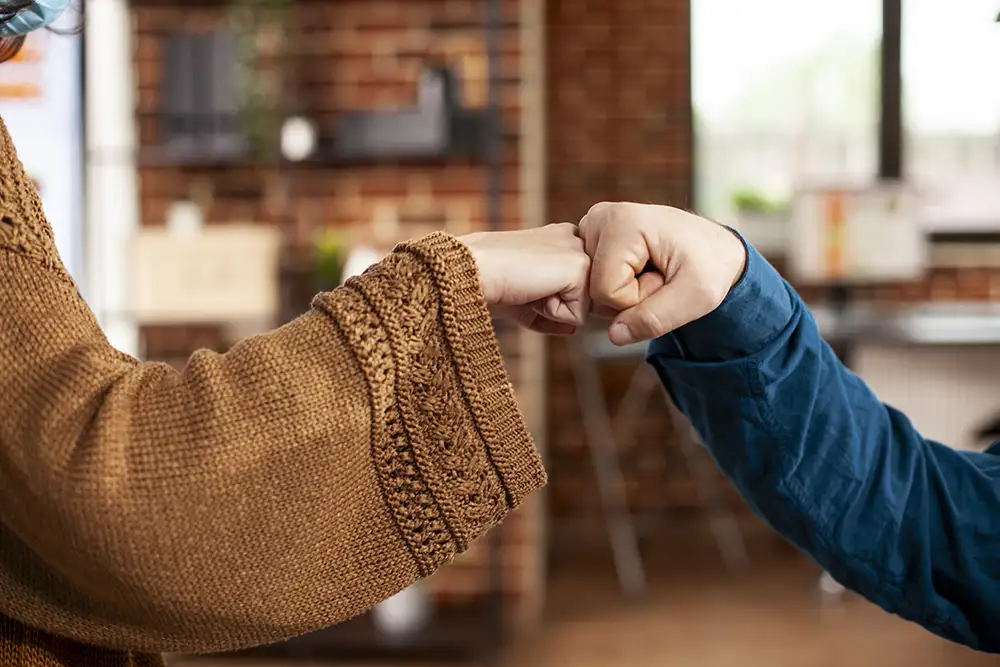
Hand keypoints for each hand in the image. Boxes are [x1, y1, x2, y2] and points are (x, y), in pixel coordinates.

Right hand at [460, 224, 590, 334]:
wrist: (474, 270)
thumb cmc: (489, 281)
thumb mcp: (525, 296)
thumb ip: (552, 309)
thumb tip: (572, 329)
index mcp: (562, 238)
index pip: (574, 287)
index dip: (549, 298)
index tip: (524, 282)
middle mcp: (576, 239)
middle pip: (582, 299)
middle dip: (555, 304)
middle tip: (526, 285)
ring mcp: (580, 251)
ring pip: (583, 308)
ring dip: (553, 308)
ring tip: (529, 287)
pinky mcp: (580, 267)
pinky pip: (577, 317)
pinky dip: (552, 313)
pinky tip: (532, 290)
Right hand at [578, 202, 746, 345]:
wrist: (716, 248)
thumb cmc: (711, 265)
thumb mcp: (696, 297)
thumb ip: (655, 319)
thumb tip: (615, 335)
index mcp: (621, 222)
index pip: (606, 291)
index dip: (637, 299)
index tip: (664, 278)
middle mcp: (599, 218)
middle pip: (593, 289)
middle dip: (628, 296)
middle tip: (659, 275)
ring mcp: (592, 226)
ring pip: (590, 287)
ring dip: (623, 291)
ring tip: (652, 271)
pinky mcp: (592, 237)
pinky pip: (591, 281)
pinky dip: (615, 284)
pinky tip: (639, 269)